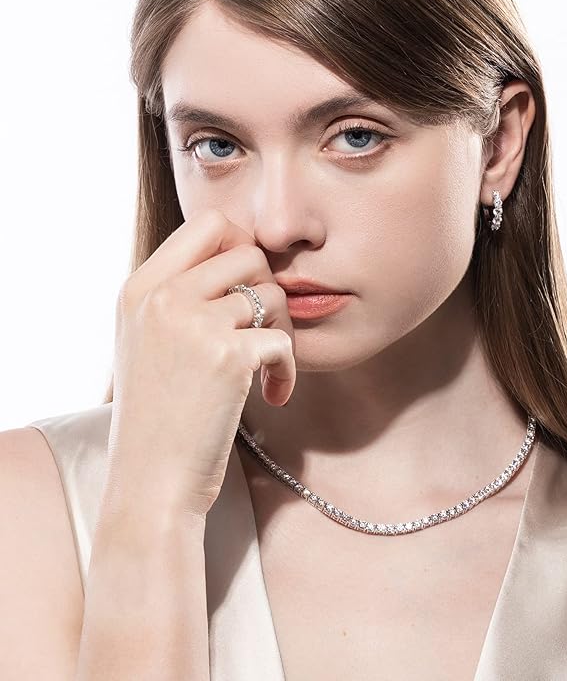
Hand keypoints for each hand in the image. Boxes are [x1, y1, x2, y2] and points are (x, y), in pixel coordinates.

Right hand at [104, 208, 295, 520]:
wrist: (151, 481)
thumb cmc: (157, 416)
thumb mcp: (145, 342)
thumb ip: (178, 296)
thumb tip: (239, 256)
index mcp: (140, 288)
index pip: (208, 224)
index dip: (241, 246)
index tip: (246, 287)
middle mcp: (163, 297)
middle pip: (248, 252)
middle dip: (266, 290)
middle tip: (263, 330)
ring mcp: (193, 324)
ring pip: (271, 294)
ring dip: (280, 331)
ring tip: (267, 367)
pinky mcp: (228, 356)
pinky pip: (283, 339)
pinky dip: (287, 368)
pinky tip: (273, 394)